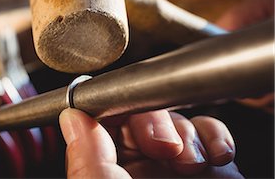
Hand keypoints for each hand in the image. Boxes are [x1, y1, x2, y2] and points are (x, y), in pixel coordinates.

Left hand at [59, 108, 242, 177]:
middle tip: (163, 146)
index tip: (125, 117)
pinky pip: (210, 136)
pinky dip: (215, 137)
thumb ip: (85, 158)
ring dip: (186, 133)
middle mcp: (139, 169)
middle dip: (155, 123)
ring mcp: (175, 169)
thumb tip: (70, 117)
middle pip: (142, 117)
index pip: (106, 123)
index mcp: (104, 173)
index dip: (117, 112)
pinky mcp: (211, 173)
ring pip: (176, 121)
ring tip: (190, 162)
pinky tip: (215, 158)